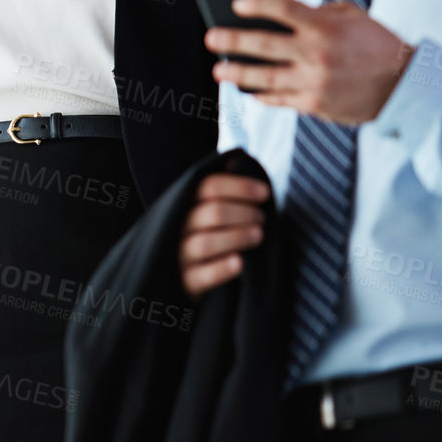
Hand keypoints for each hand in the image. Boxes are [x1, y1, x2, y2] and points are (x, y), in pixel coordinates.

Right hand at [178, 172, 270, 298]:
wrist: (180, 278)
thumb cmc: (201, 236)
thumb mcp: (204, 209)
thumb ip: (219, 188)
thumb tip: (237, 158)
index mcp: (182, 204)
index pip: (208, 186)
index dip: (239, 187)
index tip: (265, 192)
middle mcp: (177, 228)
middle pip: (212, 213)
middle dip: (244, 212)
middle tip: (262, 217)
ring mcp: (179, 256)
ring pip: (206, 243)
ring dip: (237, 236)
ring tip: (258, 235)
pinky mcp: (186, 283)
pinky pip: (203, 276)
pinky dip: (222, 269)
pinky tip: (240, 262)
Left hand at [204, 0, 414, 123]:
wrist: (404, 85)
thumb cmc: (377, 44)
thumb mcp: (353, 16)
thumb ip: (319, 12)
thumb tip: (283, 12)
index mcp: (325, 26)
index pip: (282, 8)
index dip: (256, 4)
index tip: (237, 4)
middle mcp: (316, 54)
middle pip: (263, 45)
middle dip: (232, 41)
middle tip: (211, 38)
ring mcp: (313, 81)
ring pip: (264, 78)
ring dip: (237, 74)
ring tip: (219, 71)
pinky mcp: (314, 104)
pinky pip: (279, 99)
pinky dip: (261, 95)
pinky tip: (247, 92)